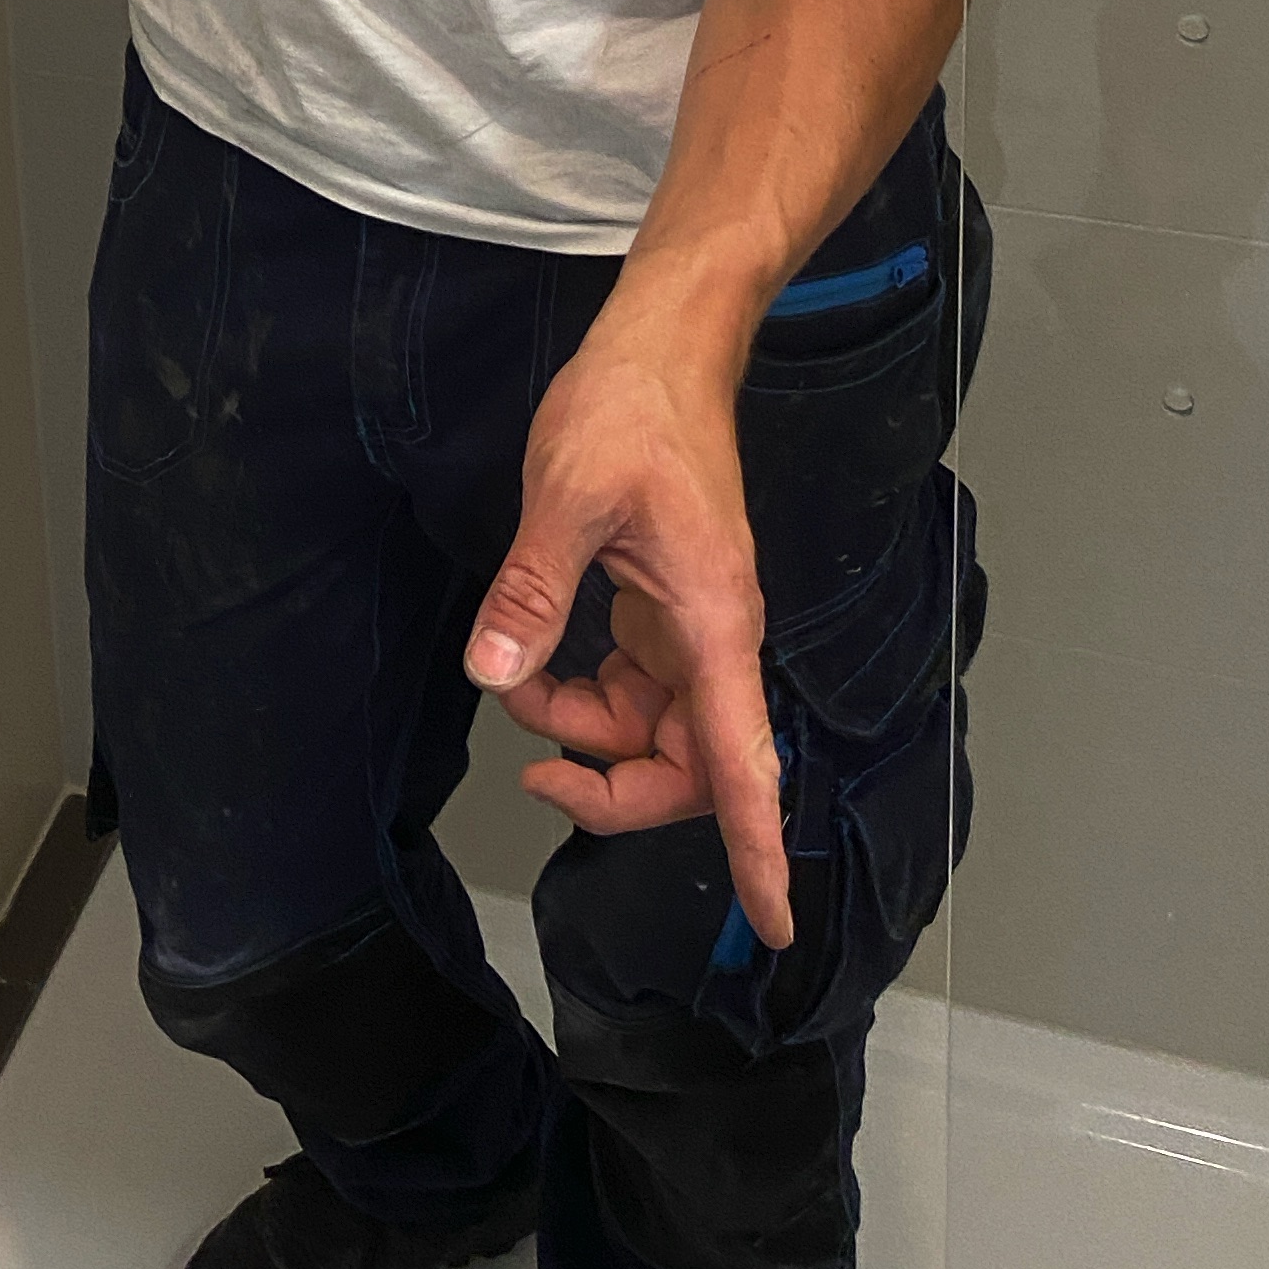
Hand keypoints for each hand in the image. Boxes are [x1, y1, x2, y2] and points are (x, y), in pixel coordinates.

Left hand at [464, 313, 792, 948]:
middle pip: (691, 766)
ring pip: (656, 731)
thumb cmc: (632, 409)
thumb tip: (495, 674)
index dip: (759, 848)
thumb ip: (533, 591)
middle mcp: (714, 639)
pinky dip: (585, 694)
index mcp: (713, 623)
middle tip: (535, 774)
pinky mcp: (664, 607)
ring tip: (516, 687)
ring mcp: (691, 627)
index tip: (773, 923)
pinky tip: (537, 660)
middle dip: (615, 786)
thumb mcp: (566, 494)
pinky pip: (634, 687)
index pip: (742, 763)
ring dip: (587, 733)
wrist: (665, 346)